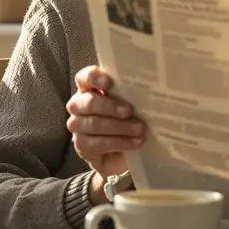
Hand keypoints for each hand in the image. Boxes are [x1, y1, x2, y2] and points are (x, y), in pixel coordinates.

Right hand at [66, 66, 146, 181]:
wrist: (123, 150)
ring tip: (140, 129)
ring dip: (120, 127)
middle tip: (129, 111)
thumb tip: (151, 89)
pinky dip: (120, 142)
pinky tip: (135, 142)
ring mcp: (77, 126)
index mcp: (89, 88)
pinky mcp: (82, 146)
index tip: (109, 83)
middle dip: (111, 107)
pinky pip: (99, 143)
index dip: (94, 78)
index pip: (84, 77)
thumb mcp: (130, 102)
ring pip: (94, 124)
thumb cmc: (127, 119)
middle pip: (89, 103)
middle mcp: (79, 105)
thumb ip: (131, 93)